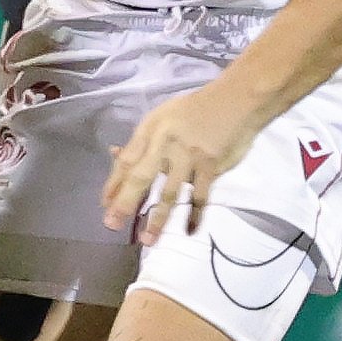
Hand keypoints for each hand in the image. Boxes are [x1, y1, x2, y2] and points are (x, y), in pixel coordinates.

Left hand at [101, 80, 263, 241]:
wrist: (236, 101)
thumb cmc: (194, 110)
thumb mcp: (161, 117)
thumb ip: (141, 141)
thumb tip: (115, 155)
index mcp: (150, 131)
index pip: (126, 161)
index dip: (114, 184)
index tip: (105, 204)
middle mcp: (165, 145)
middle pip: (141, 177)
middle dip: (125, 203)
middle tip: (112, 224)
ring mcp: (189, 157)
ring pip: (169, 192)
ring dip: (158, 218)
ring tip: (148, 240)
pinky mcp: (211, 167)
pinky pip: (200, 196)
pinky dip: (194, 214)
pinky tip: (189, 230)